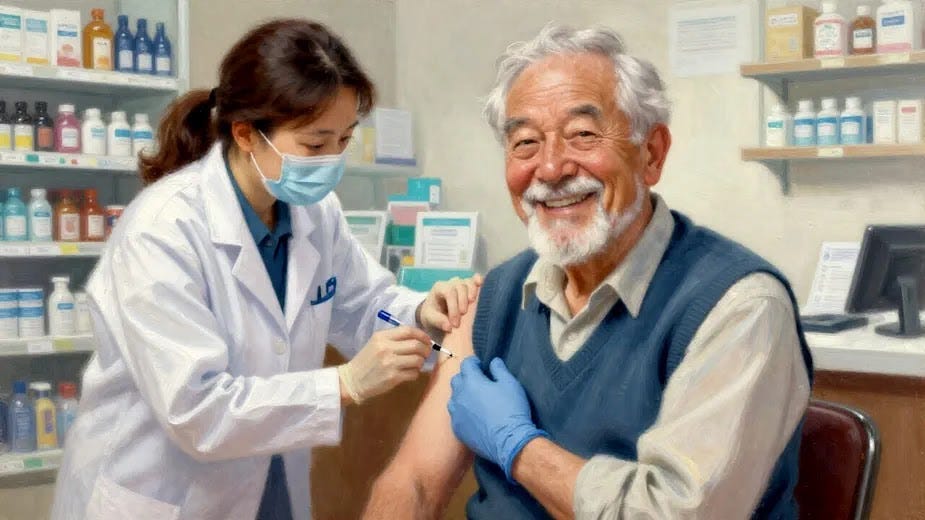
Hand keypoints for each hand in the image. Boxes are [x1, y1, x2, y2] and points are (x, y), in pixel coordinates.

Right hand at [338, 326, 430, 404]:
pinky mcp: (393, 377)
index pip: (408, 330)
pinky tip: (409, 373)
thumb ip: (394, 339)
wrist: (352, 380)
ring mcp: (390, 363)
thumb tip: (418, 339)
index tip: (427, 340)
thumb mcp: (376, 344)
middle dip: (425, 349)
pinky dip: (415, 373)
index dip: (422, 335)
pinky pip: (413, 373)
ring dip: (420, 362)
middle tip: (426, 353)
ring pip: (417, 360)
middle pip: (416, 345)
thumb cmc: (366, 361)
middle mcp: (386, 348)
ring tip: (416, 364)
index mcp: (382, 337)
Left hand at [416, 275, 482, 341]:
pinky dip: (478, 280)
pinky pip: (476, 279)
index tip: (455, 324)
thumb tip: (449, 327)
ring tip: (472, 304)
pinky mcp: (470, 286)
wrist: (437, 313)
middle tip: (462, 317)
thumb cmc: (432, 314)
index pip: (449, 292)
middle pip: (460, 286)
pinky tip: (480, 284)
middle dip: (463, 302)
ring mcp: (461, 283)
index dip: (454, 307)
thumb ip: (438, 321)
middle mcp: (451, 283)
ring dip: (472, 293)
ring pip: (469, 283)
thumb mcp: (429, 318)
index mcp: (439, 288)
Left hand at [448, 357, 546, 481]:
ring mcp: (456, 413)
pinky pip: (456, 415)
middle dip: (466, 377)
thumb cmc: (512, 410)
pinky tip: (475, 417)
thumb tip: (493, 362)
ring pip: (454, 398)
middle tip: (479, 382)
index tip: (481, 365)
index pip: (466, 364)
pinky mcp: (457, 429)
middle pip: (456, 379)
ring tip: (475, 400)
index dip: (474, 362)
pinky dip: (463, 412)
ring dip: (462, 395)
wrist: (509, 442)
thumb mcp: (511, 384)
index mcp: (472, 381)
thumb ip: (500, 370)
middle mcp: (459, 395)